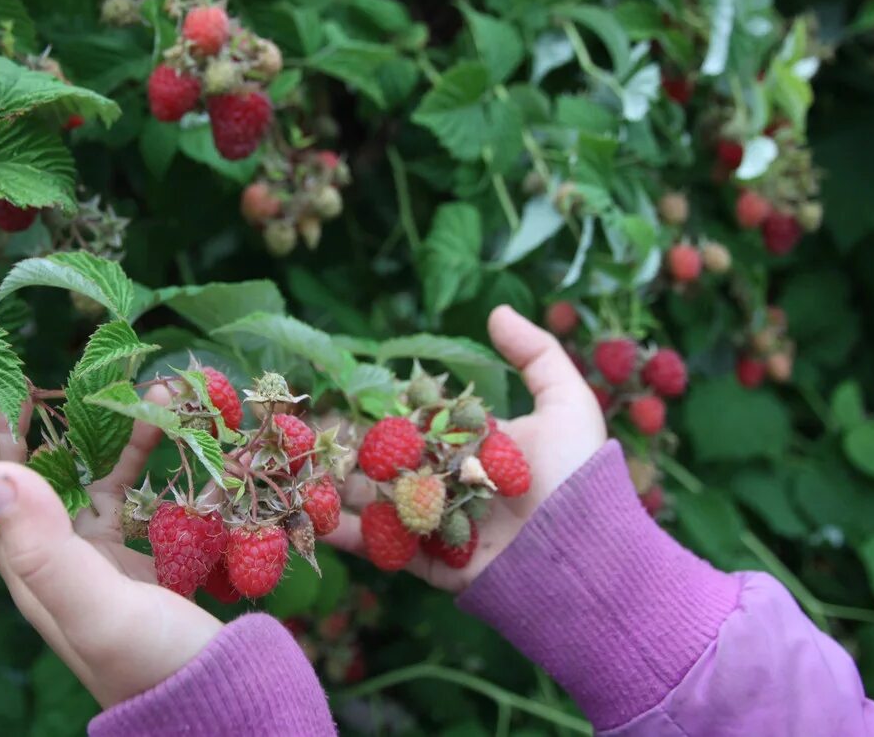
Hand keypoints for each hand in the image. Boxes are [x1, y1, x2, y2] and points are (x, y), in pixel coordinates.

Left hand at [0, 375, 220, 707]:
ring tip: (123, 383)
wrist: (219, 703)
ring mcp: (98, 555)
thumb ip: (44, 548)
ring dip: (98, 426)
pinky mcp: (139, 552)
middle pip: (23, 477)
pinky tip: (168, 421)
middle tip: (22, 368)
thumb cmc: (154, 663)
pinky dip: (145, 450)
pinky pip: (131, 486)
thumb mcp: (98, 610)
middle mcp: (57, 559)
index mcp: (32, 573)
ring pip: (84, 473)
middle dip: (18, 421)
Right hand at [324, 305, 606, 591]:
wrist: (583, 549)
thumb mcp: (566, 400)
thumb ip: (534, 353)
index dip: (369, 413)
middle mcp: (446, 483)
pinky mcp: (428, 564)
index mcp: (468, 445)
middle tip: (296, 438)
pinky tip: (310, 518)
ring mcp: (434, 525)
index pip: (408, 424)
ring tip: (289, 475)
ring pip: (371, 503)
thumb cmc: (575, 472)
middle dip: (338, 451)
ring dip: (329, 489)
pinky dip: (344, 535)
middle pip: (380, 463)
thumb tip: (497, 311)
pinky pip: (380, 548)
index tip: (330, 399)